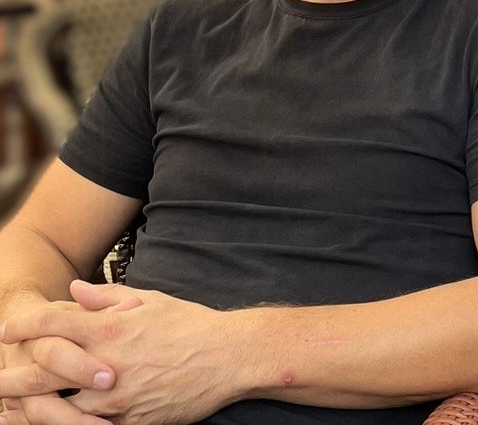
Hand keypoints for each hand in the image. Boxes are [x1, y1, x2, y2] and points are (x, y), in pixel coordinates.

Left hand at [0, 281, 253, 424]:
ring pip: (57, 408)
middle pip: (42, 371)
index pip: (51, 323)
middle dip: (9, 375)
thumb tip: (75, 291)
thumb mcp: (151, 300)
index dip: (23, 325)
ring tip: (6, 411)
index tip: (5, 329)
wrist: (230, 358)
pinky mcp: (128, 422)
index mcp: (111, 329)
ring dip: (27, 410)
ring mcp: (115, 398)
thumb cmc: (192, 326)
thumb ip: (108, 298)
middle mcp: (106, 364)